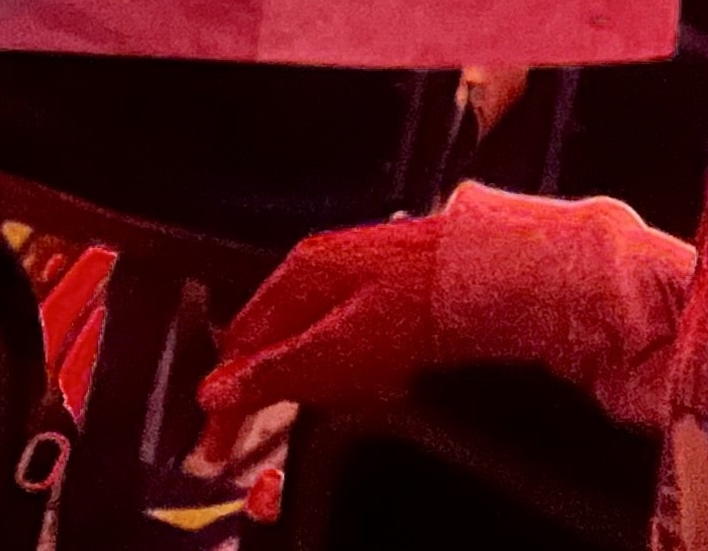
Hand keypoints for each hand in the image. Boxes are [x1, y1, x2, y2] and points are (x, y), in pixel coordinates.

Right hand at [195, 217, 454, 464]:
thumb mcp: (334, 350)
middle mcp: (322, 267)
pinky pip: (353, 338)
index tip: (218, 440)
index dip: (227, 397)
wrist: (489, 274)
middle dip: (283, 387)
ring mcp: (357, 275)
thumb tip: (217, 390)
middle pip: (276, 341)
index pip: (241, 344)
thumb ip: (273, 371)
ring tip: (369, 387)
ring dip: (329, 378)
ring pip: (316, 343)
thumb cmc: (418, 302)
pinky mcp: (389, 290)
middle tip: (296, 418)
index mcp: (299, 274)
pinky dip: (360, 366)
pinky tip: (389, 374)